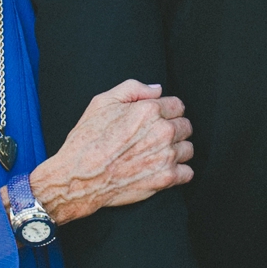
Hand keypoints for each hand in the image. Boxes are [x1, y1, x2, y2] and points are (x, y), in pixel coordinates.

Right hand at [30, 80, 192, 224]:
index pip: (178, 105)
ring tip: (157, 154)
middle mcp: (162, 131)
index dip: (166, 112)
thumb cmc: (87, 140)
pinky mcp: (166, 179)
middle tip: (154, 138)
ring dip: (177, 151)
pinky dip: (178, 172)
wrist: (78, 177)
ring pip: (188, 149)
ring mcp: (166, 156)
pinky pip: (187, 173)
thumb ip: (133, 89)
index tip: (156, 120)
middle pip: (185, 126)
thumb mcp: (102, 102)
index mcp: (150, 110)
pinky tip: (162, 169)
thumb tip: (157, 90)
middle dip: (173, 130)